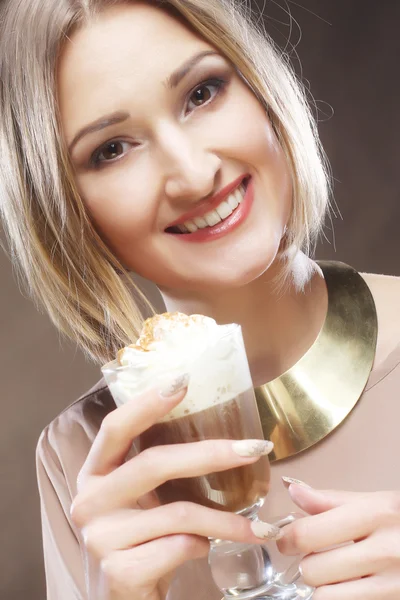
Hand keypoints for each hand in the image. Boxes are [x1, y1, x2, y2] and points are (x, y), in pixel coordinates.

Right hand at [70, 378, 274, 599]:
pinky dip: (201, 547)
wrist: (121, 599)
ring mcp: (100, 538)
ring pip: (179, 514)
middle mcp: (89, 500)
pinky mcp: (118, 572)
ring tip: (259, 528)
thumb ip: (157, 469)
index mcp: (95, 473)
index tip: (183, 379)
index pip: (115, 428)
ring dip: (228, 521)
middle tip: (255, 448)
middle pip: (154, 464)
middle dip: (211, 454)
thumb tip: (216, 431)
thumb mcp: (140, 499)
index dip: (146, 403)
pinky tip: (202, 550)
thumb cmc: (139, 539)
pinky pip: (179, 547)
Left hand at [278, 482, 399, 598]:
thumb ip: (333, 500)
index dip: (288, 539)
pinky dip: (341, 598)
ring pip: (326, 596)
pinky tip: (353, 586)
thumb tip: (294, 491)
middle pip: (313, 569)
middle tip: (319, 556)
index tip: (286, 540)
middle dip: (308, 563)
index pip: (309, 533)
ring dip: (324, 586)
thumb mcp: (378, 502)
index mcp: (378, 513)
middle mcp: (387, 550)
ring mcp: (394, 584)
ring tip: (337, 573)